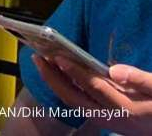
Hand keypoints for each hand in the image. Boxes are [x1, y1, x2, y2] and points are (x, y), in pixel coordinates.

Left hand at [33, 54, 151, 134]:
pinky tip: (57, 73)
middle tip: (37, 56)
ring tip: (42, 61)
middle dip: (52, 78)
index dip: (75, 72)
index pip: (94, 87)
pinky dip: (63, 87)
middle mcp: (108, 116)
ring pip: (71, 102)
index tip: (58, 57)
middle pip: (73, 97)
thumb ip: (140, 80)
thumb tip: (114, 70)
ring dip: (54, 82)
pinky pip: (76, 103)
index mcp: (125, 108)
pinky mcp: (100, 119)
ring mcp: (102, 120)